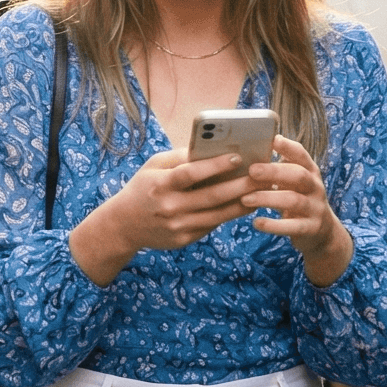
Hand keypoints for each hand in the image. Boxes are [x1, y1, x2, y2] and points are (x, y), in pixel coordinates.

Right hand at [69, 148, 253, 286]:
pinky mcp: (184, 239)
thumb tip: (211, 146)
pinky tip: (246, 204)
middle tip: (263, 175)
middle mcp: (170, 207)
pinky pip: (212, 225)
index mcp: (160, 184)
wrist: (123, 225)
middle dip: (240, 185)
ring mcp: (178, 226)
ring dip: (243, 203)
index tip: (237, 157)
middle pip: (211, 196)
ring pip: (218, 214)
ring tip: (263, 191)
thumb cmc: (143, 188)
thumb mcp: (153, 166)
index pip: (190, 173)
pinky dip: (230, 214)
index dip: (214, 165)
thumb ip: (179, 157)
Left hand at [240, 134, 352, 287]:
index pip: (302, 155)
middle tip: (251, 170)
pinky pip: (292, 227)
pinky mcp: (311, 228)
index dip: (289, 147)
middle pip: (298, 175)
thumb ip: (279, 168)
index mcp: (310, 172)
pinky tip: (256, 222)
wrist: (322, 232)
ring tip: (245, 199)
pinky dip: (273, 225)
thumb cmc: (299, 199)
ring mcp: (315, 208)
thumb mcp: (294, 182)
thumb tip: (250, 149)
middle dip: (275, 171)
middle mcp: (315, 187)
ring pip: (293, 201)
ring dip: (268, 198)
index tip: (273, 139)